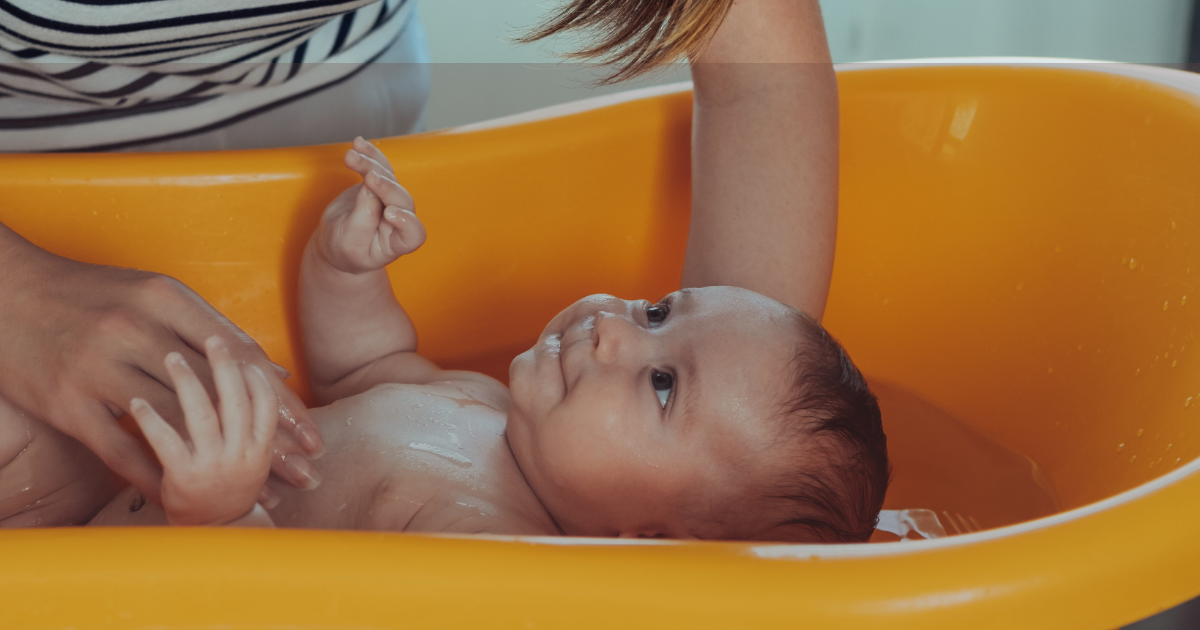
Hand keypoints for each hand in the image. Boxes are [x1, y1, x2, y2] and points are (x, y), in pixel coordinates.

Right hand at [0, 223, 324, 504]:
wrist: (5, 289)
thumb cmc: (89, 293)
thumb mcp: (153, 294)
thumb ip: (212, 329)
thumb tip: (271, 370)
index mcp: (165, 299)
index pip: (241, 360)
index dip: (280, 401)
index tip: (310, 432)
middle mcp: (136, 330)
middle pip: (220, 395)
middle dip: (268, 439)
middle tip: (301, 470)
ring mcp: (98, 367)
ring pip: (177, 423)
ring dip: (222, 463)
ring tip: (255, 490)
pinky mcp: (65, 402)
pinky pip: (119, 448)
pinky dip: (155, 476)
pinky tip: (183, 497)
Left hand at [130, 336, 276, 524]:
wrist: (212, 536)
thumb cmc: (228, 487)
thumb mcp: (251, 455)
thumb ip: (252, 419)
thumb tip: (267, 370)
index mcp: (260, 447)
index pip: (265, 401)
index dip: (254, 372)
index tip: (237, 345)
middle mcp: (241, 454)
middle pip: (235, 401)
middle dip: (223, 365)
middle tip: (210, 338)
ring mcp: (214, 466)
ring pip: (202, 416)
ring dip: (187, 383)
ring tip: (170, 357)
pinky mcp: (183, 479)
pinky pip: (167, 443)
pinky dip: (152, 421)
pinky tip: (136, 404)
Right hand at [315, 136, 424, 273]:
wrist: (336, 243)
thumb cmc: (346, 250)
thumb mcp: (350, 243)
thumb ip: (363, 219)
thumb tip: (369, 188)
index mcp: (399, 242)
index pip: (414, 233)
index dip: (407, 222)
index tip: (389, 214)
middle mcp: (402, 220)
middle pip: (402, 200)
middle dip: (386, 187)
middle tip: (369, 178)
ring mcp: (392, 200)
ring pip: (389, 178)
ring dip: (371, 165)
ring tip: (351, 156)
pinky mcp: (379, 186)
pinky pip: (379, 167)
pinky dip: (369, 155)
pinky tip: (358, 144)